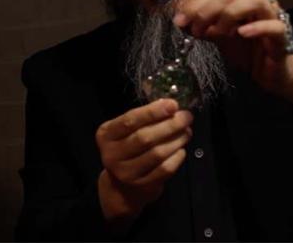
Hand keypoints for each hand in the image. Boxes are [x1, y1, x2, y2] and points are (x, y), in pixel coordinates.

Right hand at [95, 98, 192, 223]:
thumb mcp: (125, 132)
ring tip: (187, 132)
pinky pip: (165, 169)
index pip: (129, 121)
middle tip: (186, 117)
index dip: (152, 112)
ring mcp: (127, 173)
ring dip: (176, 140)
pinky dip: (177, 157)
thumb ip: (143, 119)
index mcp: (106, 135)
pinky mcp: (142, 186)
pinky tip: (181, 149)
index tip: (173, 104)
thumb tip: (171, 107)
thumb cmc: (127, 149)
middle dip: (169, 125)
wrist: (122, 187)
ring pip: (157, 153)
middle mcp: (112, 155)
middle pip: (144, 137)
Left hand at [173, 0, 292, 94]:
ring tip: (216, 32)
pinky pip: (274, 26)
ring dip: (230, 14)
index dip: (196, 4)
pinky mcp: (283, 35)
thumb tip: (181, 21)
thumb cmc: (246, 52)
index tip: (179, 21)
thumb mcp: (219, 38)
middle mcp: (258, 2)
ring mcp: (272, 16)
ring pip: (254, 2)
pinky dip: (257, 27)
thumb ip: (203, 27)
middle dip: (207, 10)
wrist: (271, 75)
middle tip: (194, 30)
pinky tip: (241, 33)